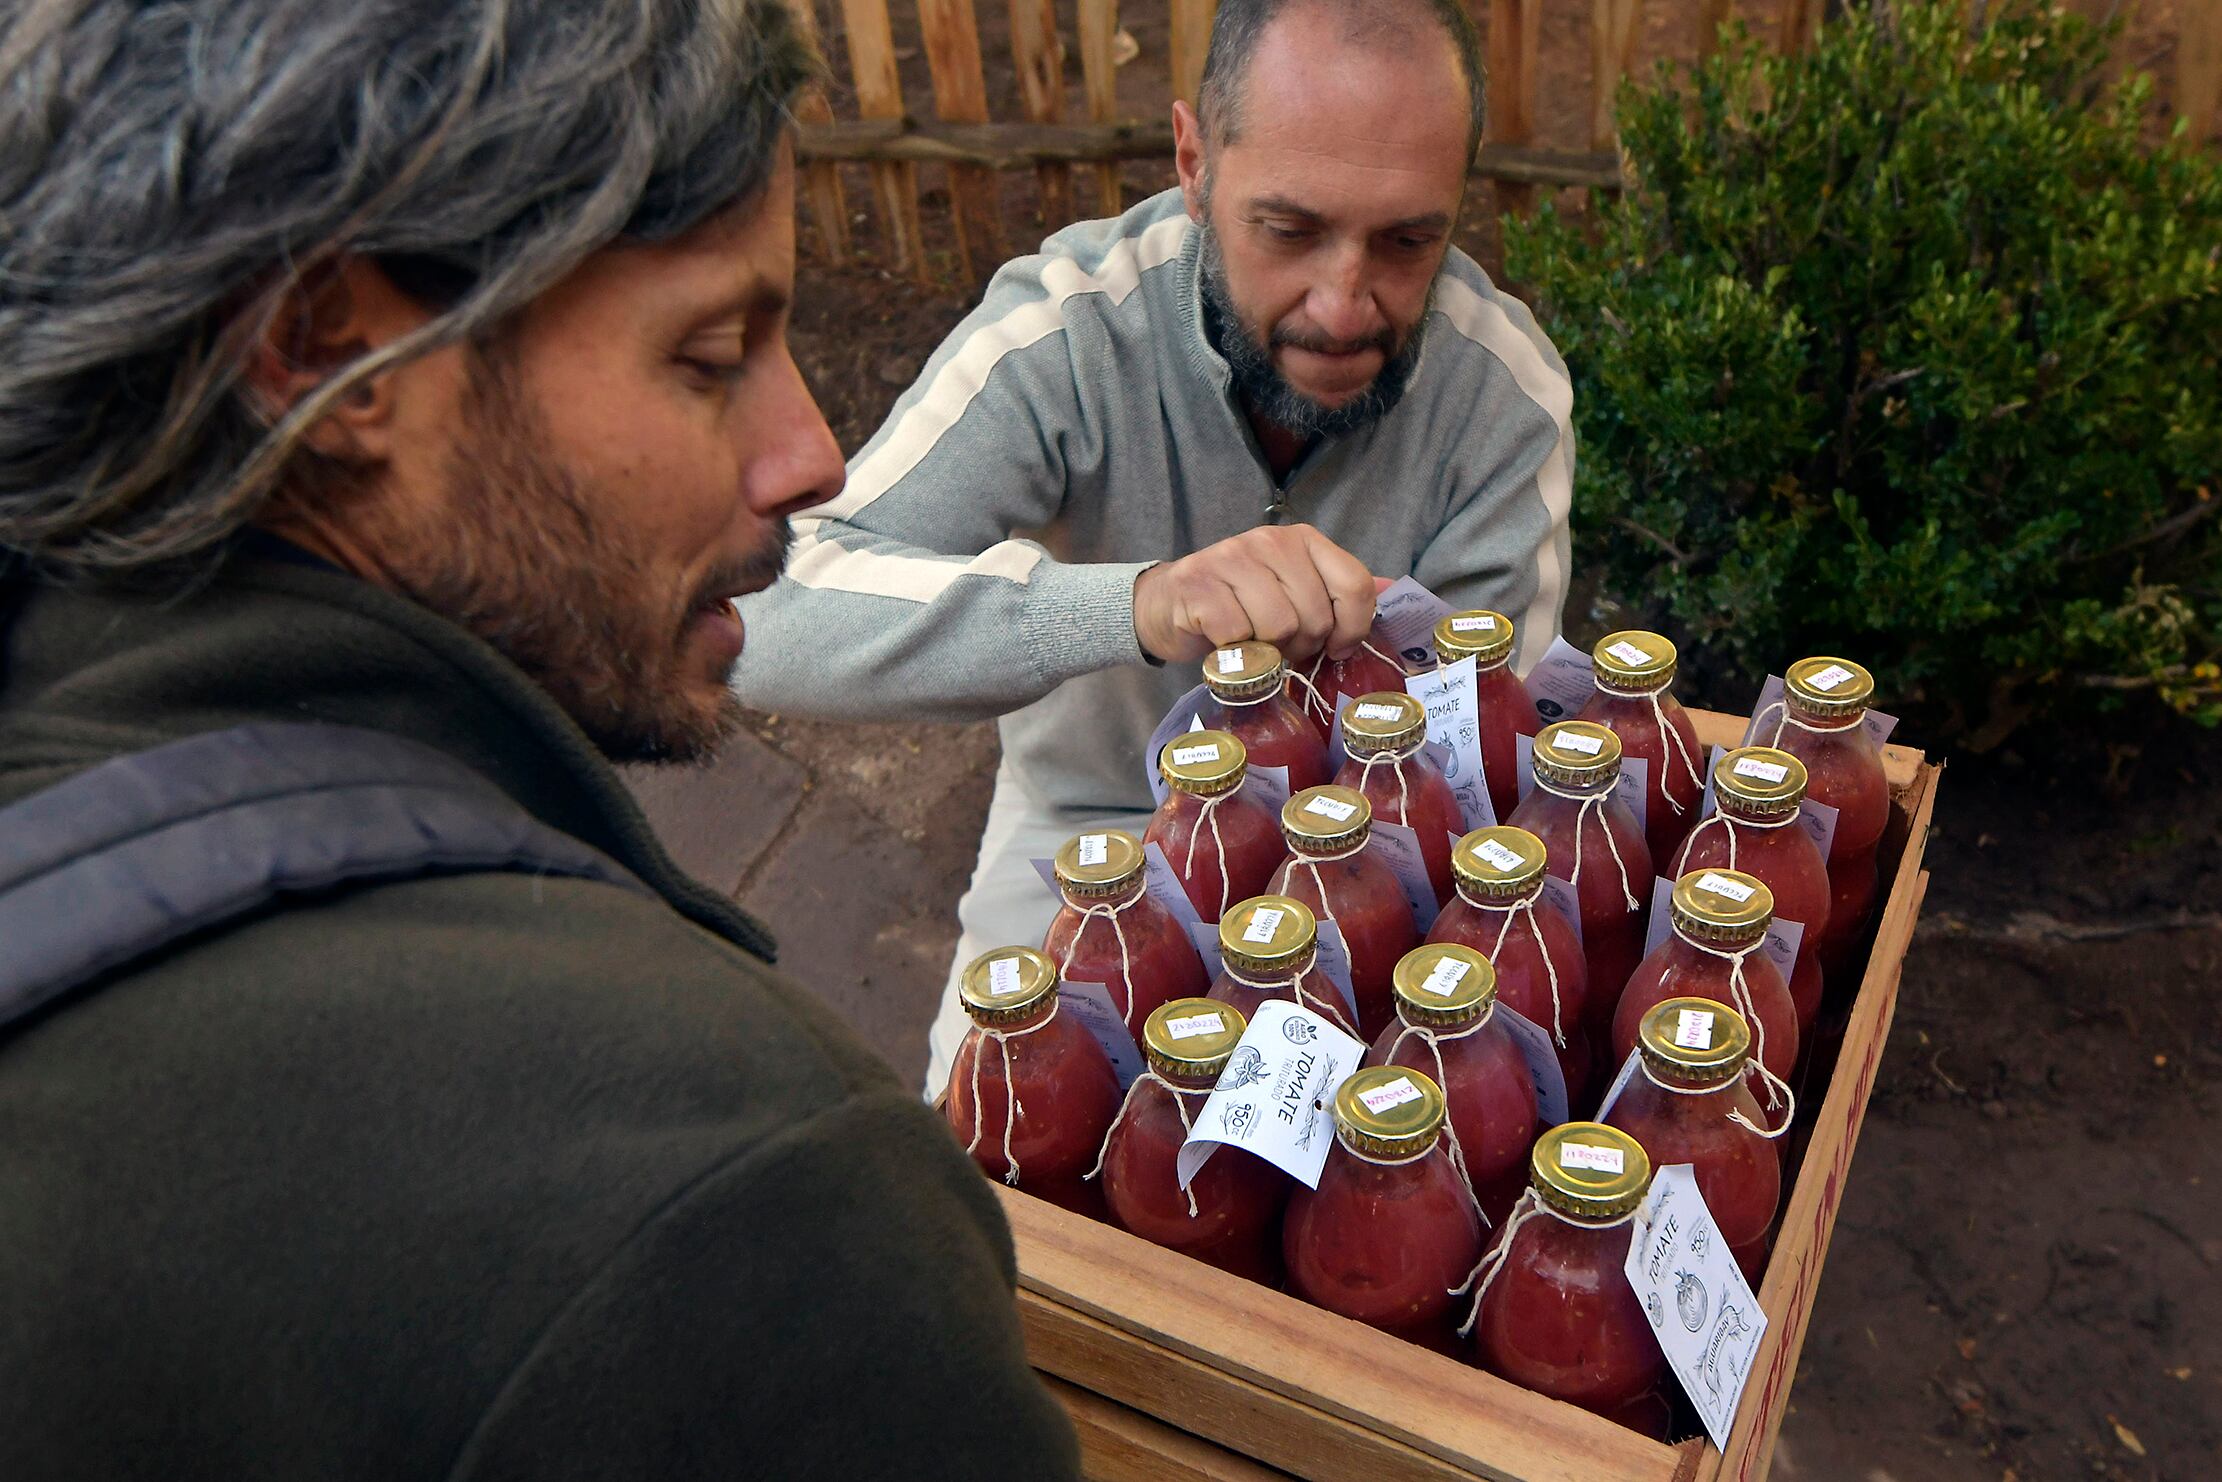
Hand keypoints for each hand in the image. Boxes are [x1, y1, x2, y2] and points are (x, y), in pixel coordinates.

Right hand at [1132, 524, 1375, 666]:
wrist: (1166, 606)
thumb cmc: (1237, 604)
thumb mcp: (1292, 591)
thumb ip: (1337, 590)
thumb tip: (1391, 588)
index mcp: (1302, 540)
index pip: (1354, 584)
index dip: (1353, 628)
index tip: (1336, 649)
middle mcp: (1270, 541)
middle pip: (1316, 615)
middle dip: (1302, 645)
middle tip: (1280, 647)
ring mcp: (1232, 559)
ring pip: (1280, 626)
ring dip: (1268, 651)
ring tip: (1253, 646)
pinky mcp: (1200, 586)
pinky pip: (1239, 637)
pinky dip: (1236, 654)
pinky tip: (1225, 645)